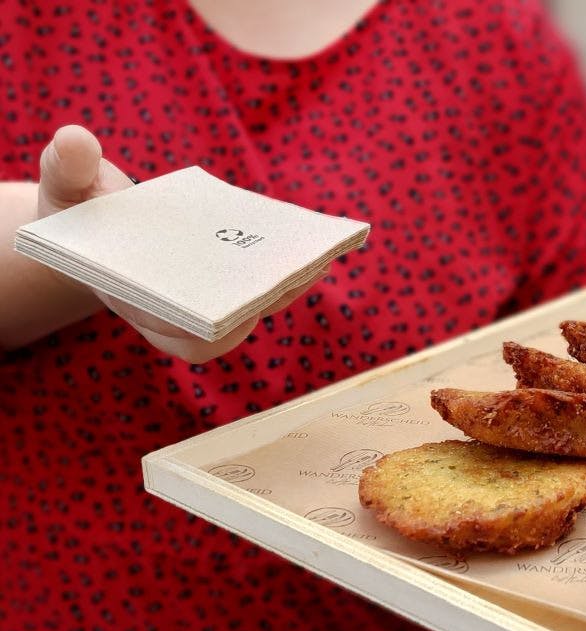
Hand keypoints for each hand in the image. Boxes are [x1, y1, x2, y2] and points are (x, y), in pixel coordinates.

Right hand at [37, 125, 317, 362]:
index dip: (195, 321)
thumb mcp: (66, 186)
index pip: (169, 326)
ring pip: (256, 311)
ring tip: (313, 256)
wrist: (108, 225)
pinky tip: (315, 242)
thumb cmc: (83, 210)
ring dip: (288, 287)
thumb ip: (65, 167)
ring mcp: (210, 308)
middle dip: (254, 306)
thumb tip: (74, 140)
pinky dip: (295, 269)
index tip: (218, 306)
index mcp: (133, 303)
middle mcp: (175, 318)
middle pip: (222, 330)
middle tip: (283, 278)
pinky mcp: (238, 289)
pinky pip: (272, 289)